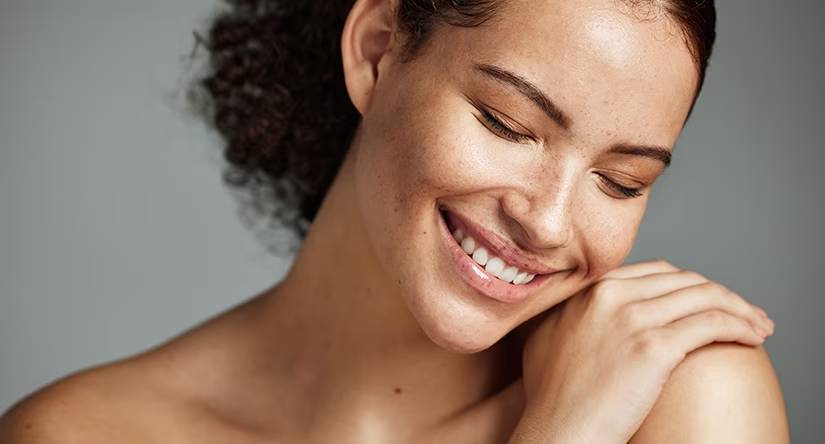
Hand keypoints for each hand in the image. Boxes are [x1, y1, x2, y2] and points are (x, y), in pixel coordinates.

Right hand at [508, 259, 773, 443]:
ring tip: (759, 325)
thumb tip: (593, 312)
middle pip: (684, 279)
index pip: (656, 271)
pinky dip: (740, 325)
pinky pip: (712, 323)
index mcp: (589, 290)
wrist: (555, 430)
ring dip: (740, 308)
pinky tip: (752, 336)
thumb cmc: (552, 399)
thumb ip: (575, 315)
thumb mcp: (549, 338)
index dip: (690, 285)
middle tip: (744, 312)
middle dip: (720, 294)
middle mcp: (609, 294)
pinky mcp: (653, 346)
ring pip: (704, 295)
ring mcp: (631, 317)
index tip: (708, 301)